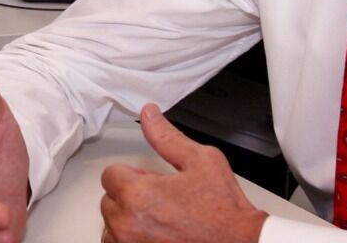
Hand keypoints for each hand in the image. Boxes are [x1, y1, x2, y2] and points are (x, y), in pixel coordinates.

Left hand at [100, 104, 267, 242]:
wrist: (238, 242)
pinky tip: (155, 233)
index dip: (134, 174)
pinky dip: (132, 239)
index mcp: (137, 195)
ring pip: (112, 225)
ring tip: (159, 218)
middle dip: (130, 196)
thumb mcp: (200, 161)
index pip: (110, 174)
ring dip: (128, 219)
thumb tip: (149, 116)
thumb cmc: (223, 211)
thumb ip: (167, 137)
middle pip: (109, 200)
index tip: (151, 181)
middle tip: (161, 199)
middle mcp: (126, 224)